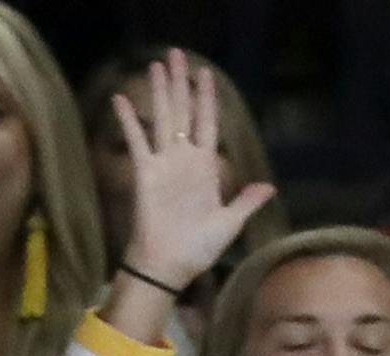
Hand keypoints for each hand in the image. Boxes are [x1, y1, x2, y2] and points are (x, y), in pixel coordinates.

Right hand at [109, 50, 277, 333]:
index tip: (205, 73)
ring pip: (162, 118)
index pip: (207, 123)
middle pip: (183, 112)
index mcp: (205, 168)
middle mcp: (183, 160)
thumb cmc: (197, 249)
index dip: (206, 98)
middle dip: (181, 82)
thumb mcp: (229, 225)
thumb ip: (246, 202)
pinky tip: (121, 98)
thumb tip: (269, 187)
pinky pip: (136, 141)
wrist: (169, 267)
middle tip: (176, 54)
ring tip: (156, 64)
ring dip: (160, 91)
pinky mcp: (144, 173)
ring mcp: (163, 164)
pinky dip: (128, 120)